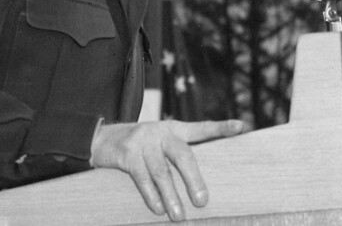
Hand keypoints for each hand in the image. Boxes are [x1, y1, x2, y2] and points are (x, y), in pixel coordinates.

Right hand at [89, 119, 245, 221]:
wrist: (100, 139)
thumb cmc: (139, 149)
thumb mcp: (159, 144)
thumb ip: (176, 157)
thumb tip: (199, 189)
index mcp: (173, 129)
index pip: (200, 129)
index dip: (220, 128)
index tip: (241, 127)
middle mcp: (160, 132)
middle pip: (182, 154)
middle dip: (194, 179)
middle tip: (202, 200)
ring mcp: (142, 141)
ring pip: (161, 172)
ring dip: (171, 196)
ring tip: (179, 215)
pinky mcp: (126, 153)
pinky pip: (141, 177)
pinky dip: (151, 195)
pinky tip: (157, 208)